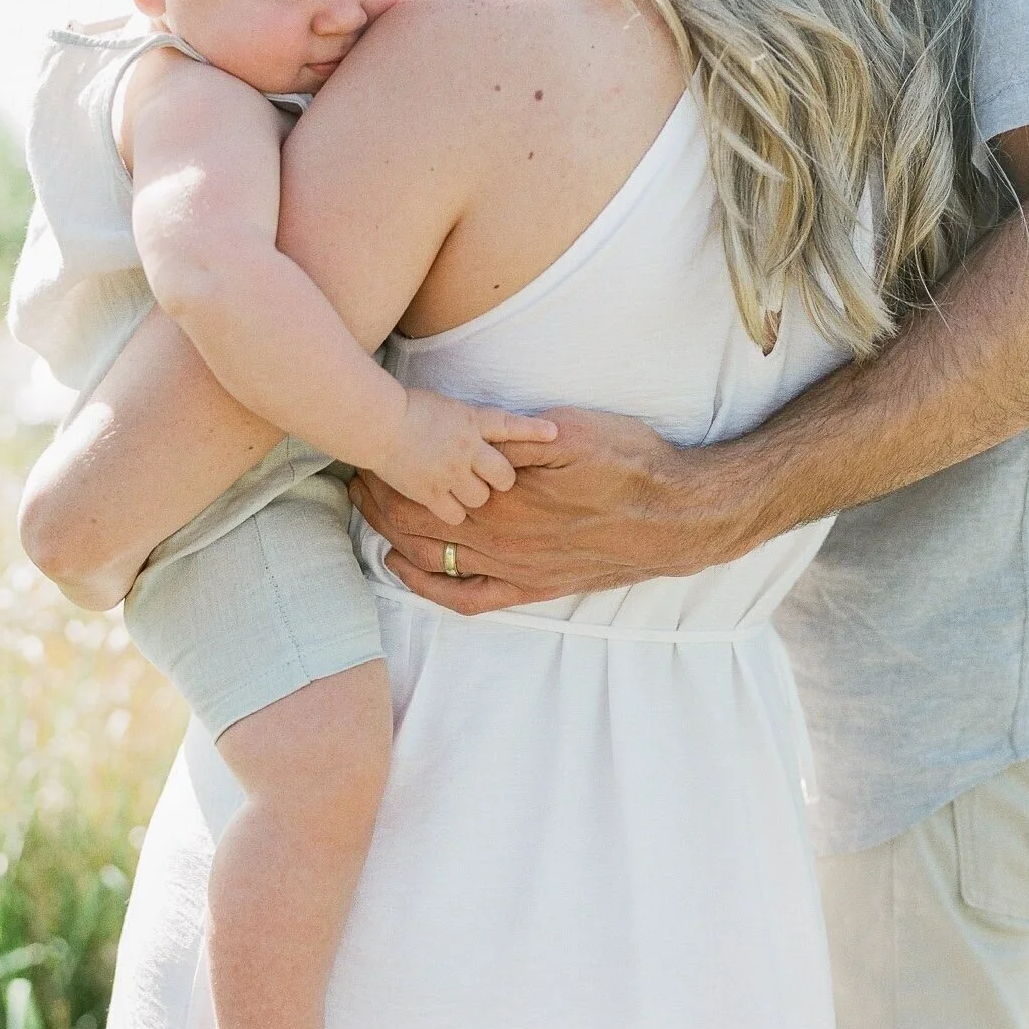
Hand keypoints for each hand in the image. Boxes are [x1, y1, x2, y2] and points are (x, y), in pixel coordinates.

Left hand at [351, 406, 712, 613]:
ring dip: (393, 536)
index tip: (368, 451)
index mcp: (505, 498)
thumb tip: (470, 433)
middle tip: (355, 481)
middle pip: (418, 522)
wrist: (673, 518)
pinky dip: (427, 585)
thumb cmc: (629, 464)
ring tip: (367, 514)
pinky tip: (404, 570)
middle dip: (381, 502)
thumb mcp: (571, 432)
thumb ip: (516, 438)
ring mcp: (513, 569)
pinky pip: (466, 597)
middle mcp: (501, 540)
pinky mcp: (531, 589)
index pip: (427, 485)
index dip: (391, 472)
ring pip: (433, 557)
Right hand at [371, 388, 557, 528]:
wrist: (375, 421)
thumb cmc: (403, 406)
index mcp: (471, 420)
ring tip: (462, 490)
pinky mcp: (430, 493)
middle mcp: (466, 448)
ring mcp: (450, 473)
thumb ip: (468, 419)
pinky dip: (453, 513)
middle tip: (490, 480)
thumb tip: (481, 426)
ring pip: (481, 498)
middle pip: (503, 476)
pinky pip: (455, 515)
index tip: (554, 433)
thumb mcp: (446, 404)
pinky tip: (446, 504)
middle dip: (500, 480)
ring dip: (475, 497)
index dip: (534, 430)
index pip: (511, 425)